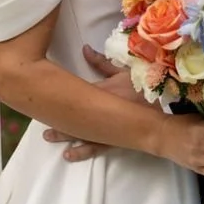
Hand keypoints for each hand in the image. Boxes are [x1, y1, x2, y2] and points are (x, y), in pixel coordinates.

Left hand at [42, 45, 149, 162]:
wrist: (163, 115)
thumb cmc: (145, 90)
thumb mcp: (124, 72)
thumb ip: (103, 62)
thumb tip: (84, 49)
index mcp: (100, 93)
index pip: (74, 92)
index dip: (58, 91)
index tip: (42, 91)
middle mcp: (98, 114)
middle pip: (72, 115)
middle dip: (56, 116)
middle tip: (39, 114)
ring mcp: (105, 130)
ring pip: (79, 133)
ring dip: (63, 135)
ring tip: (47, 135)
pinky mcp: (113, 141)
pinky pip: (95, 148)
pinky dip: (82, 151)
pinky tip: (69, 155)